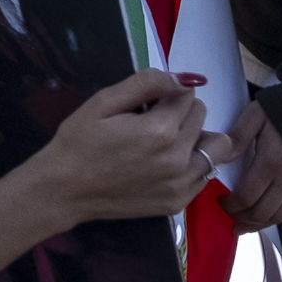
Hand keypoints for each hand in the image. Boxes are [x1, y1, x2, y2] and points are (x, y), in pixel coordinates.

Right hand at [23, 69, 209, 226]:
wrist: (65, 190)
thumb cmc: (79, 141)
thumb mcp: (104, 101)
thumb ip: (146, 83)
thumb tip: (185, 78)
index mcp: (160, 130)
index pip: (187, 94)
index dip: (166, 93)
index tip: (144, 104)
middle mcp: (178, 159)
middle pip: (201, 116)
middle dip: (180, 111)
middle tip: (149, 121)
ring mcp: (181, 185)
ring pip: (216, 147)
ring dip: (196, 138)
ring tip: (167, 142)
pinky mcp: (179, 203)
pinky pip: (206, 174)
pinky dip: (193, 163)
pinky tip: (166, 164)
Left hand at [221, 99, 281, 229]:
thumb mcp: (257, 116)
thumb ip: (238, 136)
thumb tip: (220, 156)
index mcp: (270, 164)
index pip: (246, 197)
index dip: (230, 205)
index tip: (220, 202)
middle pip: (261, 212)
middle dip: (242, 219)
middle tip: (229, 218)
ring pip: (278, 216)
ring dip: (259, 224)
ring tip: (244, 226)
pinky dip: (279, 218)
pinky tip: (269, 218)